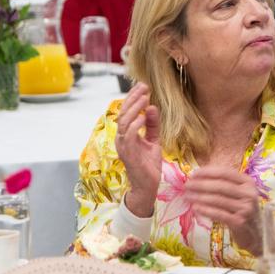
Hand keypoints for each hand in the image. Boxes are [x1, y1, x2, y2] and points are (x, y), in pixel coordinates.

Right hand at [114, 83, 162, 216]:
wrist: (147, 187)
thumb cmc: (148, 165)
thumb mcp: (153, 141)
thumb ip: (152, 125)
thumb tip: (152, 107)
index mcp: (125, 134)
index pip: (126, 112)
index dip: (132, 98)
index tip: (143, 86)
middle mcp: (121, 138)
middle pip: (123, 113)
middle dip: (133, 99)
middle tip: (144, 88)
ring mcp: (123, 146)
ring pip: (124, 122)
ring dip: (135, 109)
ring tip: (145, 99)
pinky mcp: (128, 154)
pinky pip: (129, 135)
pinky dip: (135, 124)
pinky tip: (144, 117)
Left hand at [185, 165, 260, 254]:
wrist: (256, 234)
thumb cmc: (242, 210)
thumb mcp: (238, 194)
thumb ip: (223, 184)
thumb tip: (197, 177)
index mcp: (248, 182)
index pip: (225, 172)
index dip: (207, 172)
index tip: (193, 174)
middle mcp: (249, 194)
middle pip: (220, 185)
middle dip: (200, 184)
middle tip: (186, 185)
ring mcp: (246, 208)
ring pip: (217, 199)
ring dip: (199, 197)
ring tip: (187, 196)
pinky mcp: (240, 222)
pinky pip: (218, 213)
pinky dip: (205, 210)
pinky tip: (195, 208)